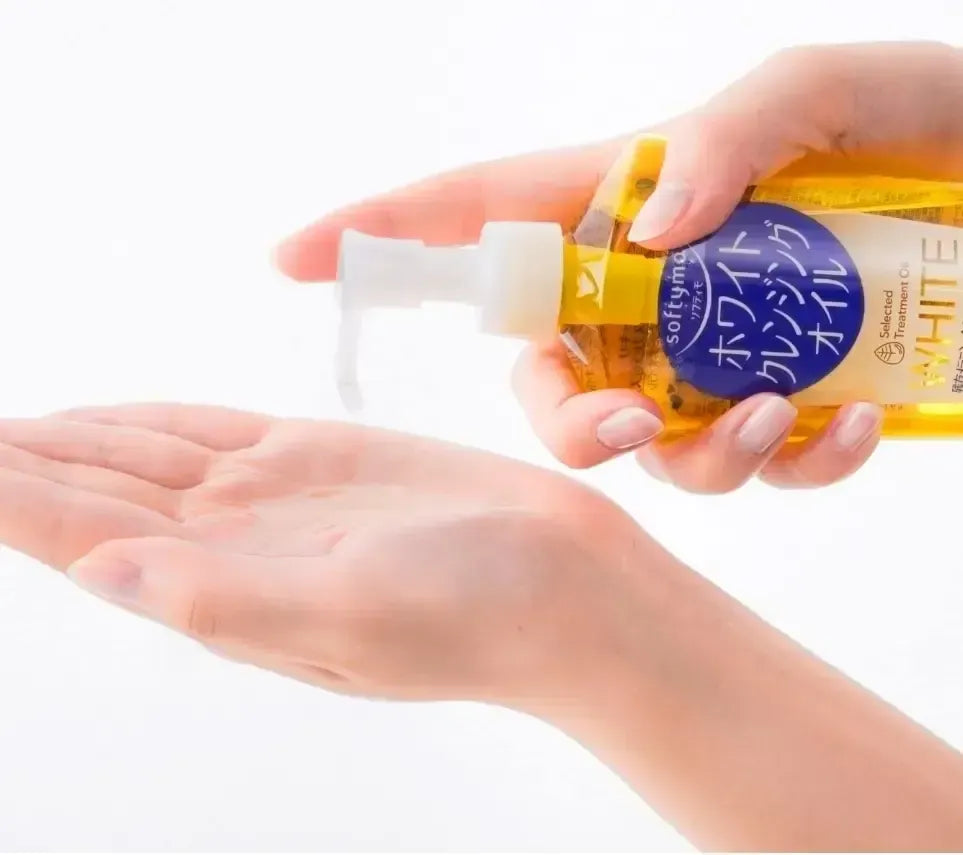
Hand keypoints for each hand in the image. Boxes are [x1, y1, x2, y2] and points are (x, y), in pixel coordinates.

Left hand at [0, 403, 648, 703]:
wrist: (566, 586)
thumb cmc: (474, 613)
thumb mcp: (349, 615)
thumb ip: (223, 597)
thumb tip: (102, 570)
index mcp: (225, 587)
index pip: (85, 537)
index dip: (13, 500)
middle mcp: (236, 544)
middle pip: (99, 495)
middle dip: (24, 464)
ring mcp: (276, 499)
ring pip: (148, 459)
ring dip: (75, 441)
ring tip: (7, 425)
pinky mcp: (322, 460)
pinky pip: (214, 431)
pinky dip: (155, 420)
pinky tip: (116, 418)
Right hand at [274, 41, 962, 492]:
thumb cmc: (923, 121)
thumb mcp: (820, 92)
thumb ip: (724, 139)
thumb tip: (647, 239)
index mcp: (631, 203)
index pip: (481, 216)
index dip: (382, 236)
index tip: (294, 258)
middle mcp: (652, 295)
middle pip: (550, 380)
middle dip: (567, 424)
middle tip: (621, 427)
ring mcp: (712, 359)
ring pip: (650, 448)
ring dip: (703, 453)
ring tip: (782, 410)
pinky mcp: (783, 407)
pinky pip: (754, 466)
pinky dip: (800, 462)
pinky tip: (848, 423)